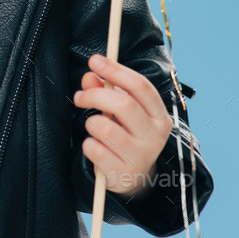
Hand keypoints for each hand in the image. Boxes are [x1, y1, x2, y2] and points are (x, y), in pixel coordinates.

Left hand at [73, 54, 172, 198]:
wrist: (133, 177)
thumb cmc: (126, 134)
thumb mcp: (120, 111)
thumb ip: (105, 91)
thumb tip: (89, 76)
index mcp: (159, 115)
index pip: (140, 86)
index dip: (115, 70)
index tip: (94, 60)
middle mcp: (155, 136)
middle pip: (123, 105)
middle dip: (95, 95)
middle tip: (79, 96)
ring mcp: (141, 157)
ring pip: (105, 128)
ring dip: (91, 123)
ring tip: (94, 127)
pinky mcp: (123, 174)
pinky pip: (94, 149)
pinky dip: (88, 144)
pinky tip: (96, 147)